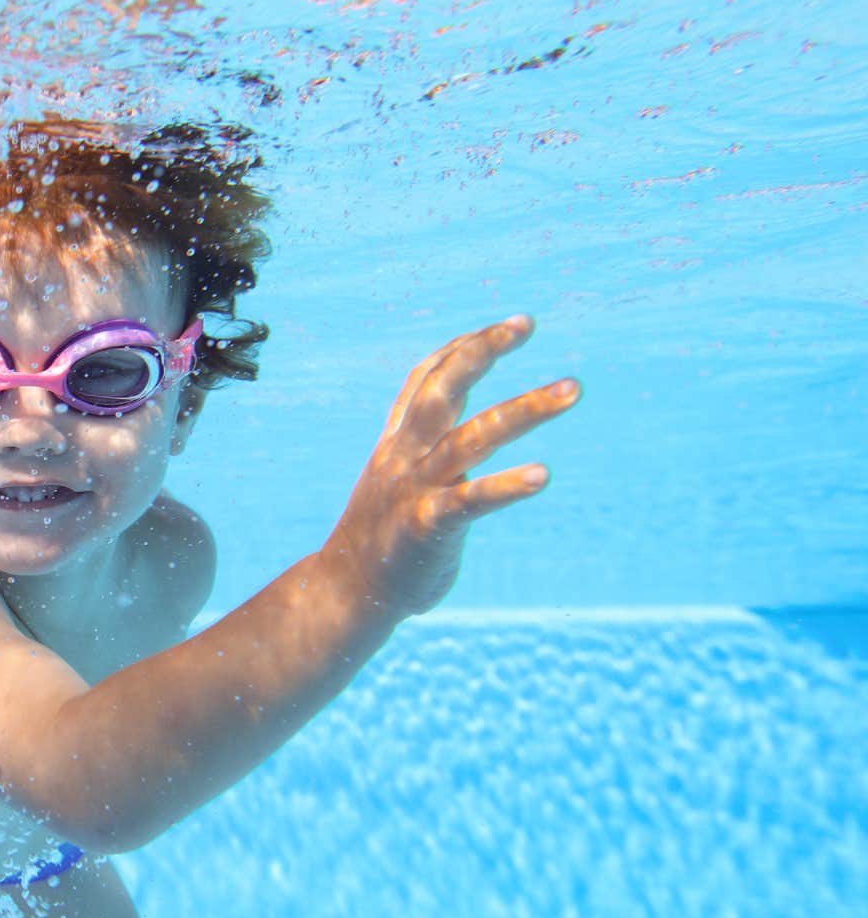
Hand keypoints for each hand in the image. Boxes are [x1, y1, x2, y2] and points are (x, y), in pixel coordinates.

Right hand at [320, 314, 579, 617]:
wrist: (345, 594)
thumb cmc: (385, 538)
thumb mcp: (400, 480)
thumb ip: (431, 452)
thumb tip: (474, 431)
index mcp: (398, 443)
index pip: (428, 378)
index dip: (466, 347)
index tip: (514, 325)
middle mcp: (405, 456)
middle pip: (442, 389)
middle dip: (481, 351)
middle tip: (526, 324)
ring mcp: (414, 489)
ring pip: (472, 436)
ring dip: (524, 408)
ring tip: (571, 389)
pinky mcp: (424, 527)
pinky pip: (469, 501)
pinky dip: (505, 485)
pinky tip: (542, 475)